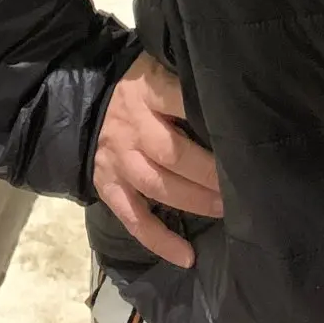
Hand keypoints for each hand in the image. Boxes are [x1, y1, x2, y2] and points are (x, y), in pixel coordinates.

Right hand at [92, 54, 222, 268]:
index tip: (239, 135)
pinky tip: (186, 256)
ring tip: (224, 209)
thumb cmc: (137, 85)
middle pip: (173, 154)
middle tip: (240, 184)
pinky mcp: (109, 188)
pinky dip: (159, 240)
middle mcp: (133, 130)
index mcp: (148, 93)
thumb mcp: (158, 66)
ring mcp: (119, 162)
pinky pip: (134, 219)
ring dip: (193, 201)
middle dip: (208, 172)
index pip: (181, 102)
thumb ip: (184, 79)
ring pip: (157, 187)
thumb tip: (230, 85)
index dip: (210, 120)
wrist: (82, 103)